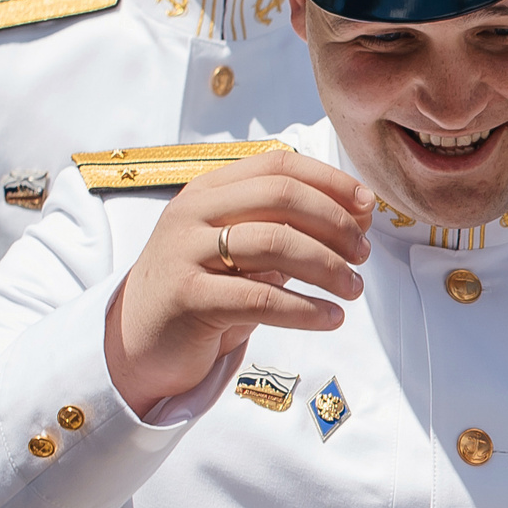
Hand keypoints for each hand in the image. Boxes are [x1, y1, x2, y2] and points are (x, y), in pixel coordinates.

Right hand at [103, 151, 374, 413]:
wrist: (139, 342)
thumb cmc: (204, 294)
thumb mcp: (244, 253)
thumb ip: (290, 229)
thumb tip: (361, 214)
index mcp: (209, 191)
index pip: (278, 165)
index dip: (331, 181)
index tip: (368, 206)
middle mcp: (194, 213)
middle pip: (281, 196)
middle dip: (335, 223)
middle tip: (363, 254)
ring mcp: (185, 252)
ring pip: (275, 243)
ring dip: (327, 267)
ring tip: (353, 289)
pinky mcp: (186, 298)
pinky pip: (260, 298)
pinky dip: (306, 309)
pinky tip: (331, 318)